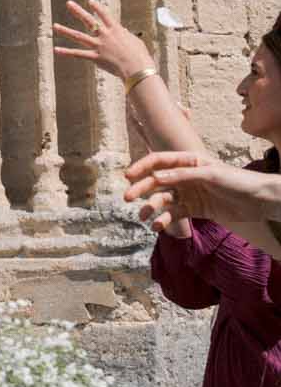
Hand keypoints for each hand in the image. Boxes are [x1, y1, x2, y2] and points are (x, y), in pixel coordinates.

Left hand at [52, 0, 154, 81]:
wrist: (137, 68)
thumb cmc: (141, 56)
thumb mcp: (135, 42)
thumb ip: (127, 36)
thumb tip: (123, 32)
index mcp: (116, 30)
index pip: (104, 15)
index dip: (97, 8)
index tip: (90, 2)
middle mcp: (105, 35)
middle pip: (88, 21)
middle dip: (78, 11)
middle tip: (68, 3)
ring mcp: (98, 46)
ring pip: (78, 36)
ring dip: (65, 31)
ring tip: (54, 26)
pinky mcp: (95, 57)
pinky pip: (78, 54)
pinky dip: (66, 52)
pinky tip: (56, 49)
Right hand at [124, 151, 279, 233]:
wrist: (259, 201)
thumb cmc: (237, 181)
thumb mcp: (210, 175)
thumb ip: (183, 176)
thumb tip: (156, 177)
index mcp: (189, 161)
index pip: (159, 161)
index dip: (142, 167)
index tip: (128, 177)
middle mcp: (185, 176)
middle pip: (157, 181)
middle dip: (141, 189)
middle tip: (127, 198)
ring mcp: (189, 193)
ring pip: (163, 199)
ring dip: (151, 207)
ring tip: (144, 216)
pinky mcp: (194, 210)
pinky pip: (174, 214)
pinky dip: (164, 219)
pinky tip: (158, 225)